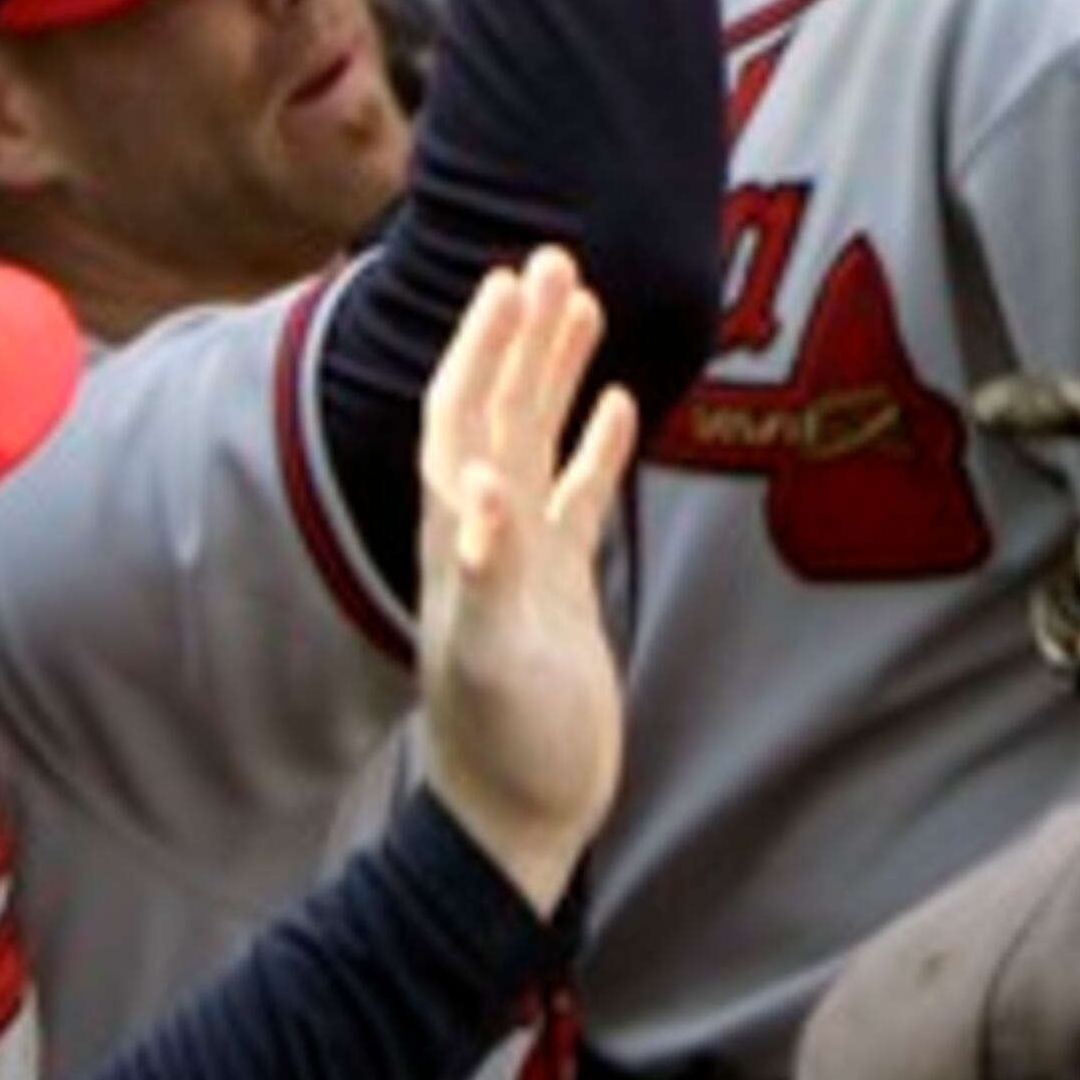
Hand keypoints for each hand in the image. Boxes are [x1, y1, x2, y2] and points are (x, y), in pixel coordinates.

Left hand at [417, 246, 635, 914]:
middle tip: (555, 258)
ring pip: (537, 439)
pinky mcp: (561, 587)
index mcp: (457, 536)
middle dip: (521, 335)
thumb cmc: (505, 745)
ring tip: (585, 299)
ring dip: (554, 372)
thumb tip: (480, 481)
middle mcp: (482, 532)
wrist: (519, 821)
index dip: (482, 348)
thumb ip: (489, 569)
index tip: (509, 281)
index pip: (460, 417)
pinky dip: (595, 446)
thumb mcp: (497, 657)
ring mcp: (523, 557)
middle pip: (498, 409)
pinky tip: (622, 404)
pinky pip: (578, 496)